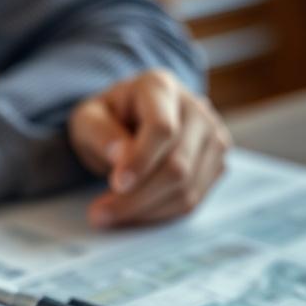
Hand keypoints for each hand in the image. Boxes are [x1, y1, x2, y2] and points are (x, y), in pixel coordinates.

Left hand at [69, 69, 231, 227]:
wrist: (132, 119)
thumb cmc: (107, 117)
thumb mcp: (88, 118)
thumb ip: (101, 134)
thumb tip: (120, 158)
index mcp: (160, 88)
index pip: (162, 129)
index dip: (141, 160)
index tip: (116, 184)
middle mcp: (196, 109)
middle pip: (177, 165)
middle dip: (136, 197)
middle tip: (98, 214)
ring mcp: (213, 137)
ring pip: (187, 187)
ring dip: (144, 210)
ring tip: (106, 217)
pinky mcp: (216, 163)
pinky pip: (192, 199)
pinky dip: (158, 214)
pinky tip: (130, 214)